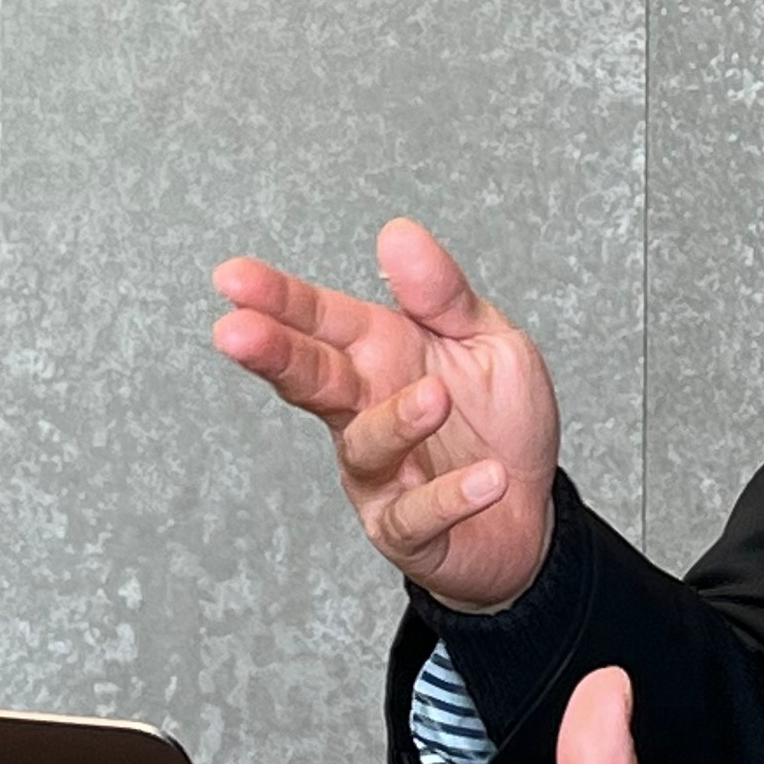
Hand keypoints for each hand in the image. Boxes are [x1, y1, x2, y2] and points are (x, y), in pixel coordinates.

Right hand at [211, 217, 560, 612]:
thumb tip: (396, 232)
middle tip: (235, 332)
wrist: (532, 508)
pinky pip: (416, 515)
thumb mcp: (487, 337)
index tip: (231, 277)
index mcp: (378, 353)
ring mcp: (378, 474)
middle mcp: (363, 409)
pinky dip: (451, 496)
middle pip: (309, 377)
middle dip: (273, 353)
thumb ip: (442, 293)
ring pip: (364, 445)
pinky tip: (487, 480)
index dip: (276, 298)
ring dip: (396, 421)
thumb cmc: (497, 418)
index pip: (319, 319)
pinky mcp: (405, 530)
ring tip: (437, 399)